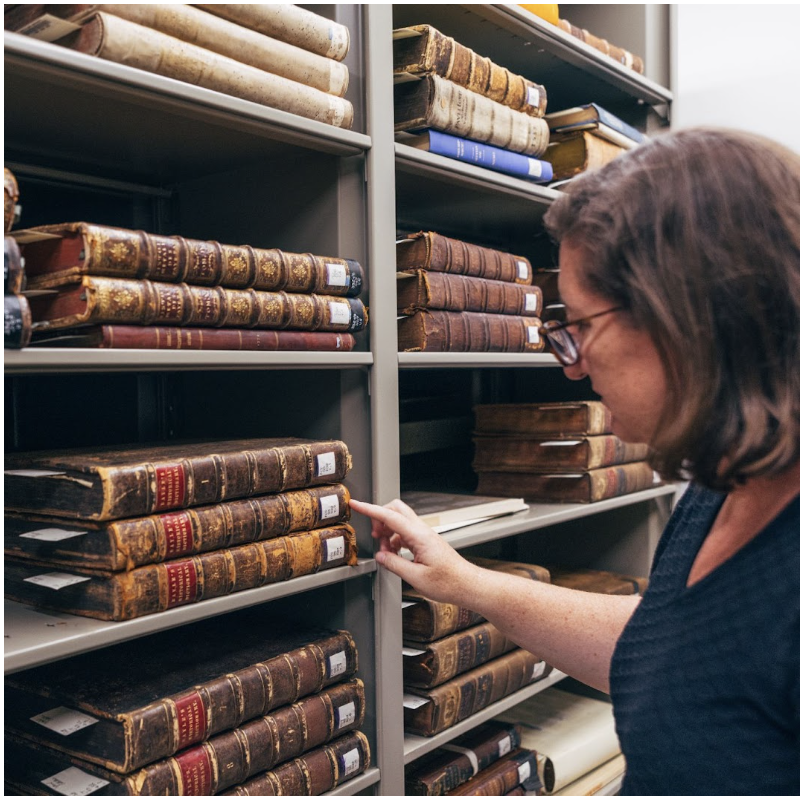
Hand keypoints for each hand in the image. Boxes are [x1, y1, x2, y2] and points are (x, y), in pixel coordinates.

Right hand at [349, 498, 478, 604]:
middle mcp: (422, 531)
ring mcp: (425, 535)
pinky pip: (406, 533)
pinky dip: (396, 540)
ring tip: (385, 552)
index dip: (370, 509)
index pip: (389, 516)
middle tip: (374, 536)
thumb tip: (380, 556)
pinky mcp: (426, 542)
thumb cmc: (449, 582)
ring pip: (400, 522)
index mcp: (419, 536)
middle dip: (380, 518)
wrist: (467, 585)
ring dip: (388, 532)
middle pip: (396, 510)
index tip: (356, 504)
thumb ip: (394, 564)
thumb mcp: (416, 578)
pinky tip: (395, 554)